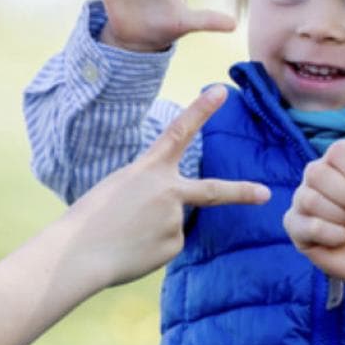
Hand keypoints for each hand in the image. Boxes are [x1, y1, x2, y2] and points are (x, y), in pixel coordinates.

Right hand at [67, 84, 269, 287]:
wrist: (79, 253)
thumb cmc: (90, 219)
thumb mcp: (119, 190)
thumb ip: (151, 195)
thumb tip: (172, 220)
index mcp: (149, 169)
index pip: (179, 132)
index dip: (200, 110)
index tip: (220, 91)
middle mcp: (168, 191)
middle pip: (212, 191)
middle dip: (241, 192)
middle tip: (265, 193)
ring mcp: (174, 220)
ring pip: (171, 226)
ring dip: (151, 232)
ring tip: (125, 236)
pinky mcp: (172, 245)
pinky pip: (166, 245)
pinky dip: (150, 249)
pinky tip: (131, 249)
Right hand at [283, 141, 344, 294]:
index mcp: (337, 160)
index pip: (338, 152)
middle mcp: (315, 176)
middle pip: (317, 174)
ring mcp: (302, 200)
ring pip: (310, 200)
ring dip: (344, 217)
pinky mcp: (295, 227)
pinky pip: (308, 226)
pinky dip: (333, 235)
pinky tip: (342, 238)